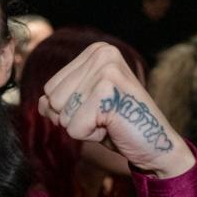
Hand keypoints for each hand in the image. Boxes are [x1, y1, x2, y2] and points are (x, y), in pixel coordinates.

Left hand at [38, 42, 193, 177]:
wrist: (154, 145)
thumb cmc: (118, 125)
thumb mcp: (83, 109)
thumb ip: (58, 103)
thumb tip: (42, 102)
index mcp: (96, 51)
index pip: (51, 88)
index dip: (71, 108)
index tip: (99, 109)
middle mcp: (102, 54)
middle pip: (54, 99)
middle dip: (75, 118)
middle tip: (105, 117)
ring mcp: (106, 71)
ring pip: (63, 113)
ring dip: (83, 127)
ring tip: (109, 121)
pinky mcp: (108, 93)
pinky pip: (74, 128)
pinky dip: (91, 135)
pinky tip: (113, 127)